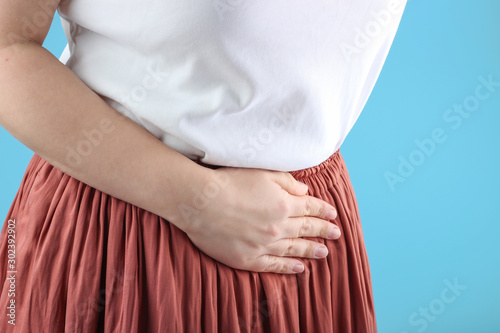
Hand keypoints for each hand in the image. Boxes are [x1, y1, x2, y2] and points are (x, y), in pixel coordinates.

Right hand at [173, 167, 340, 273]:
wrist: (200, 202)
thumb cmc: (229, 182)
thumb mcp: (262, 173)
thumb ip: (287, 182)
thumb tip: (304, 191)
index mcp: (283, 204)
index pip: (310, 207)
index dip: (323, 210)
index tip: (333, 213)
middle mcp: (278, 227)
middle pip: (306, 229)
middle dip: (323, 230)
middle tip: (336, 234)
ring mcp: (264, 245)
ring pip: (294, 249)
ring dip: (311, 250)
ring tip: (324, 252)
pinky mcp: (249, 259)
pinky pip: (274, 266)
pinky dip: (289, 268)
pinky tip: (299, 268)